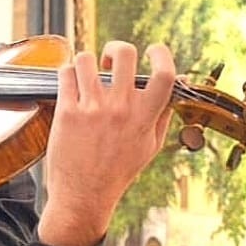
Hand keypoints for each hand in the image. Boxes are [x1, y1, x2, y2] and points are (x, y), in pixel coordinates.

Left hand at [37, 41, 174, 245]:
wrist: (84, 196)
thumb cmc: (118, 171)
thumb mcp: (150, 146)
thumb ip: (164, 113)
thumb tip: (179, 81)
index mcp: (145, 117)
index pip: (165, 74)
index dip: (161, 54)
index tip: (153, 50)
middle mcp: (120, 110)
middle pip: (124, 54)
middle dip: (116, 49)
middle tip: (109, 60)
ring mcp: (93, 110)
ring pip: (87, 59)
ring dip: (86, 62)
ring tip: (85, 75)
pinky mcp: (67, 113)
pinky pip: (66, 75)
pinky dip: (67, 73)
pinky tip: (70, 83)